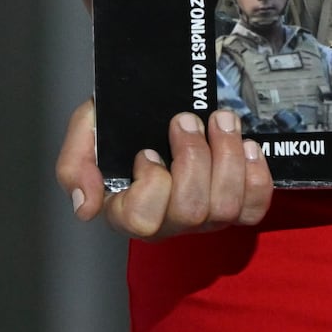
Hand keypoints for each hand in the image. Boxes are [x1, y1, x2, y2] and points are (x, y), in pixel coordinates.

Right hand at [55, 99, 272, 238]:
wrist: (164, 108)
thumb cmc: (125, 124)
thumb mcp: (89, 130)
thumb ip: (75, 165)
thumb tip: (86, 208)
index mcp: (128, 211)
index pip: (140, 220)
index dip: (150, 183)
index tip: (148, 150)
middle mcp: (169, 223)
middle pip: (191, 210)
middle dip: (194, 156)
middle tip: (188, 120)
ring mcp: (206, 218)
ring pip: (226, 207)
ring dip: (228, 155)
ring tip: (221, 120)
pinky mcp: (238, 207)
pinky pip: (255, 207)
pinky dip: (256, 175)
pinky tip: (246, 145)